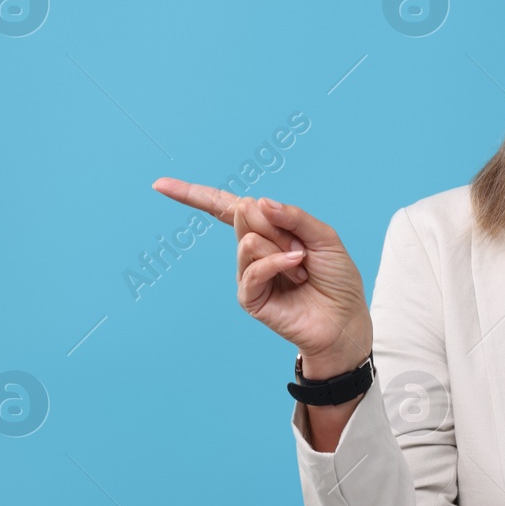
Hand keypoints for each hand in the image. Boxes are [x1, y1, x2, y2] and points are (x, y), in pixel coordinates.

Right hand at [150, 177, 371, 369]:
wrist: (344, 320)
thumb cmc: (336, 279)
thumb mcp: (323, 236)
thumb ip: (292, 216)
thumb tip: (255, 202)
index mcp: (266, 230)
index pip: (224, 207)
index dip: (192, 194)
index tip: (160, 185)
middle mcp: (252, 250)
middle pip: (245, 216)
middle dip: (279, 226)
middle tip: (302, 248)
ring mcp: (248, 274)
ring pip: (248, 241)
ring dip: (281, 248)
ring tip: (301, 264)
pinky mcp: (250, 298)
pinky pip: (252, 269)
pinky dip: (275, 263)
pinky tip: (296, 266)